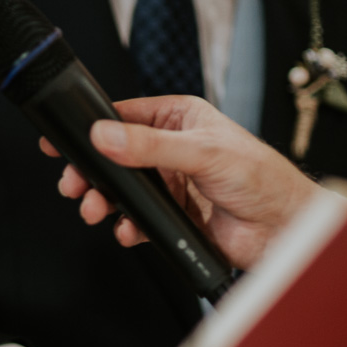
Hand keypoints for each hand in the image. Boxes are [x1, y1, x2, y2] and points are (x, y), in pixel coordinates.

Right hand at [44, 95, 319, 269]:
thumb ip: (150, 146)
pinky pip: (137, 219)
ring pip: (122, 190)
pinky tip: (126, 230)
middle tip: (73, 185)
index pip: (125, 116)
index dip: (93, 126)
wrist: (282, 229)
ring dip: (104, 201)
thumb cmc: (261, 178)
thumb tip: (105, 136)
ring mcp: (170, 183)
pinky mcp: (172, 215)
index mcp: (179, 119)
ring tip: (95, 210)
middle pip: (114, 157)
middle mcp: (171, 148)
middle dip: (91, 173)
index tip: (64, 138)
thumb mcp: (202, 152)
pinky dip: (126, 227)